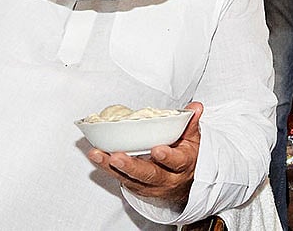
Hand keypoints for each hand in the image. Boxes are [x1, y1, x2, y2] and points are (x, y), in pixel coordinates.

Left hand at [88, 102, 202, 204]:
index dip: (167, 158)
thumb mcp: (193, 140)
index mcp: (183, 164)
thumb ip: (191, 123)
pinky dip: (106, 167)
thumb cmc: (186, 156)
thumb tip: (195, 106)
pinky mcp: (136, 186)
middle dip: (132, 167)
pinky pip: (119, 178)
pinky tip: (96, 156)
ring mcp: (150, 185)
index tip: (157, 150)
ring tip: (98, 155)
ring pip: (130, 178)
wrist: (184, 184)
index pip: (177, 162)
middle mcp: (167, 178)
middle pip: (149, 175)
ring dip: (111, 167)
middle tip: (117, 157)